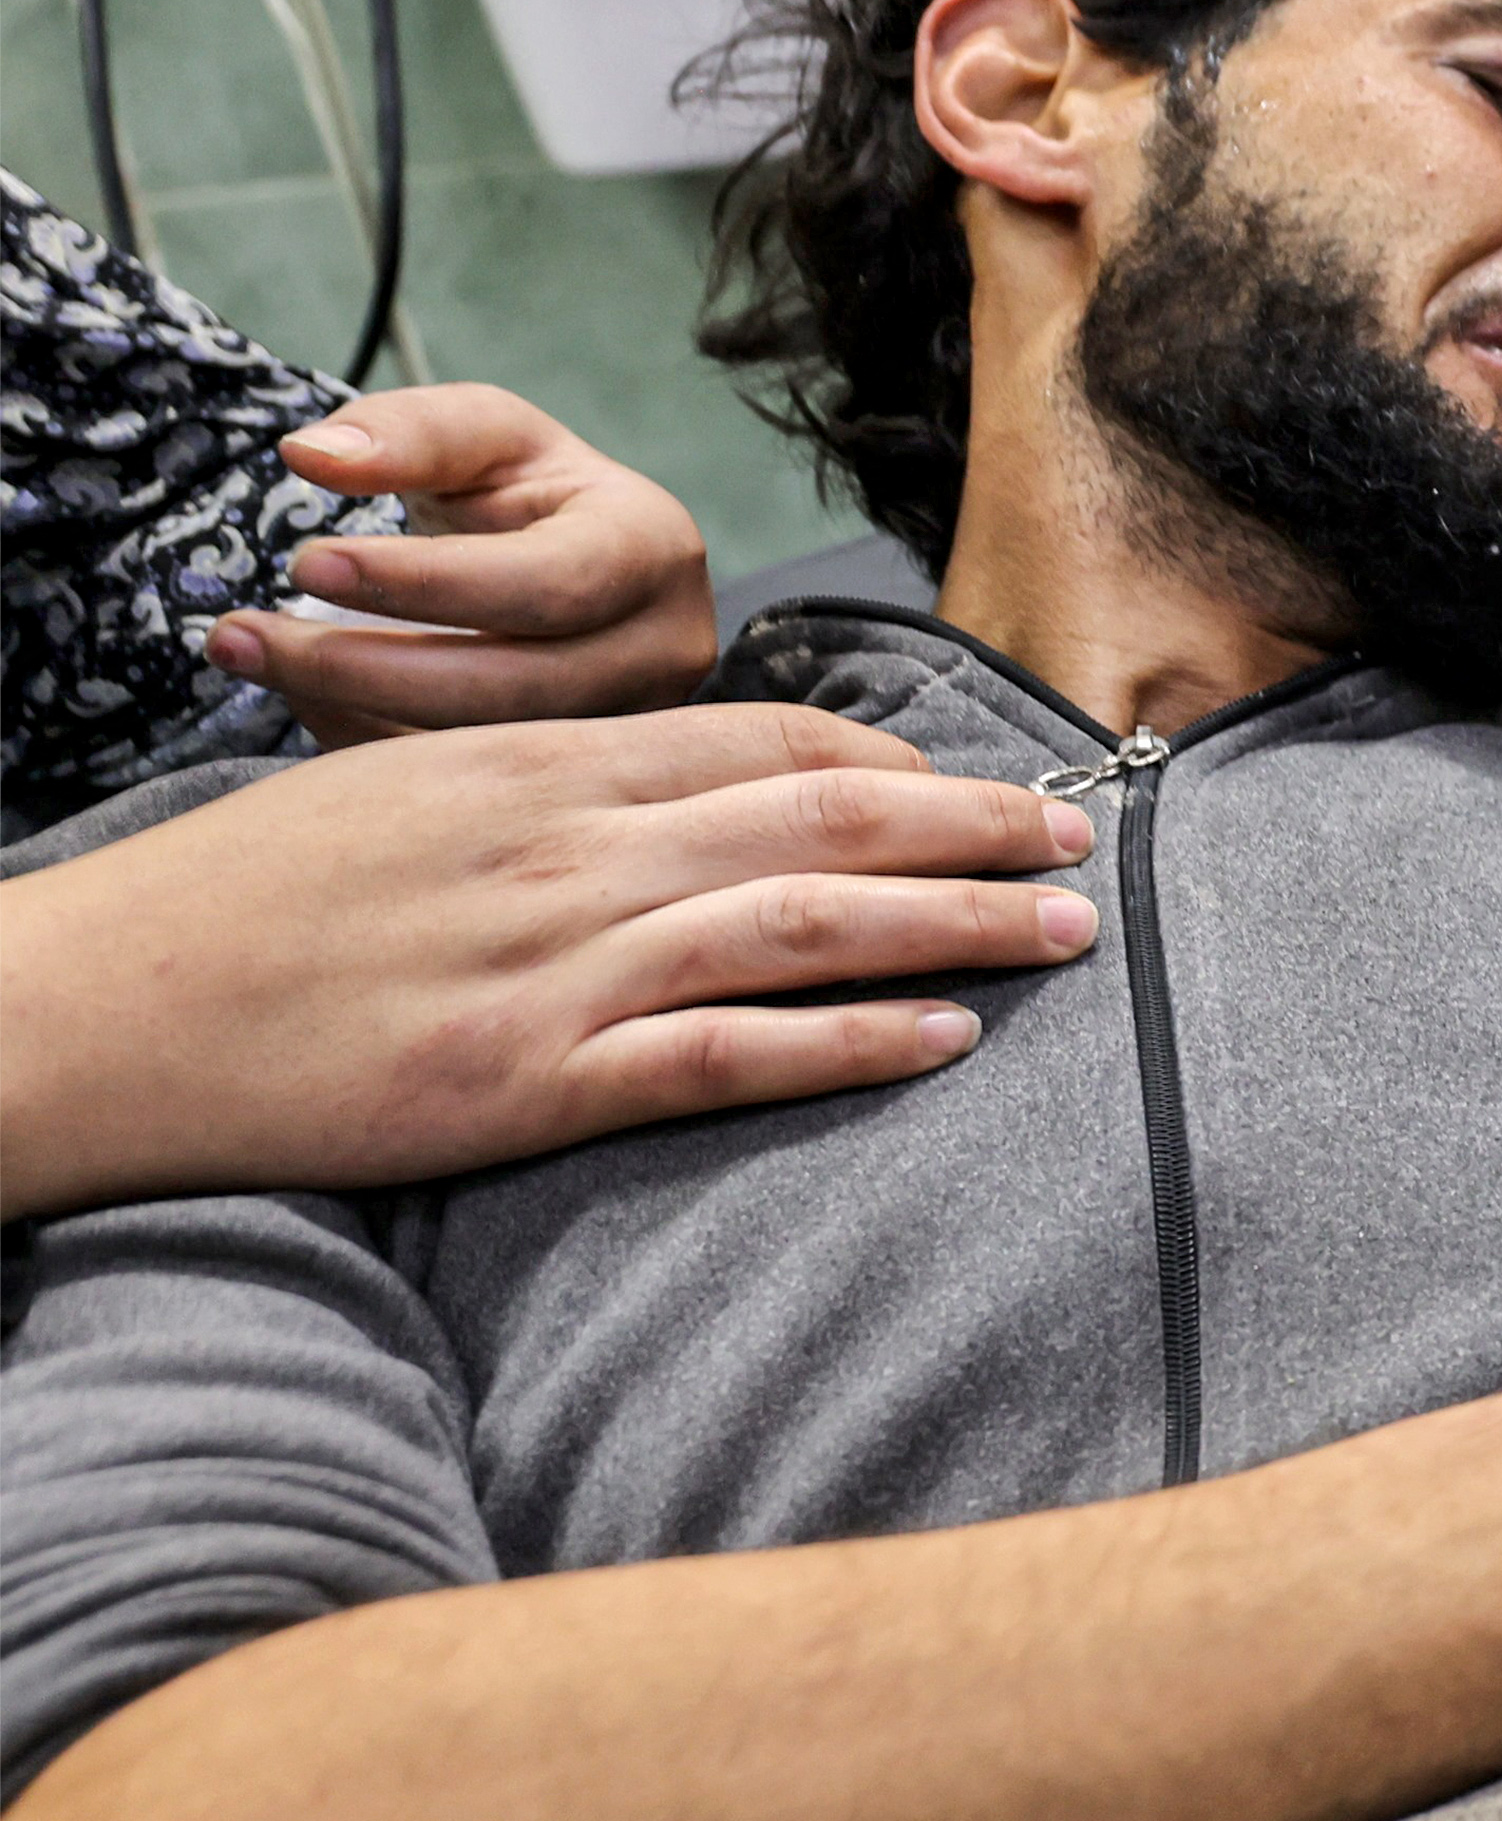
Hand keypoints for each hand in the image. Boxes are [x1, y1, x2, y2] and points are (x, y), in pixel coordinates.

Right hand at [0, 708, 1100, 1218]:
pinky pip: (725, 1053)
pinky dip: (849, 1043)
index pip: (755, 741)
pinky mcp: (526, 1079)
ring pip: (804, 921)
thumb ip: (531, 796)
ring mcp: (550, 966)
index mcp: (530, 769)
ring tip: (1065, 929)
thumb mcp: (391, 797)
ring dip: (953, 923)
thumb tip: (657, 803)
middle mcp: (561, 851)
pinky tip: (946, 1038)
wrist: (92, 1004)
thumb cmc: (233, 908)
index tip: (975, 783)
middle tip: (1082, 835)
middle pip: (816, 816)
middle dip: (969, 824)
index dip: (888, 762)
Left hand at [212, 382, 716, 739]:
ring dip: (351, 709)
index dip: (423, 582)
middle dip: (361, 665)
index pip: (546, 582)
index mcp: (652, 549)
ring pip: (488, 752)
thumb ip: (408, 430)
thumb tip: (312, 454)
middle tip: (237, 632)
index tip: (304, 563)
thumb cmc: (526, 490)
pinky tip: (303, 692)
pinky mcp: (579, 775)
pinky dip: (369, 742)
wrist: (578, 561)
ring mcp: (629, 726)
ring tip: (248, 655)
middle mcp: (663, 649)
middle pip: (513, 687)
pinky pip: (467, 787)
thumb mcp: (483, 432)